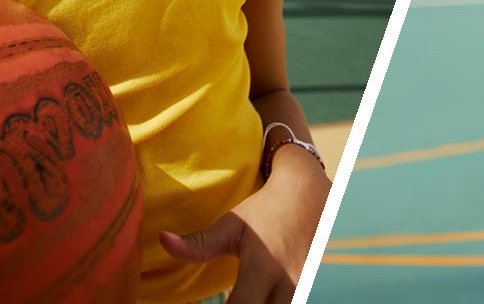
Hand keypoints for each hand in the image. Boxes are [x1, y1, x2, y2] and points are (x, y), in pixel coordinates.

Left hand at [160, 149, 330, 303]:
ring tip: (254, 295)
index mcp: (263, 267)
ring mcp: (310, 283)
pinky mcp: (320, 283)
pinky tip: (269, 296)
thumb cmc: (264, 209)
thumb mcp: (232, 225)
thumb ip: (198, 244)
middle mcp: (290, 280)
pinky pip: (301, 301)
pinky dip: (282, 301)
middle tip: (239, 297)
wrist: (308, 192)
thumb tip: (162, 241)